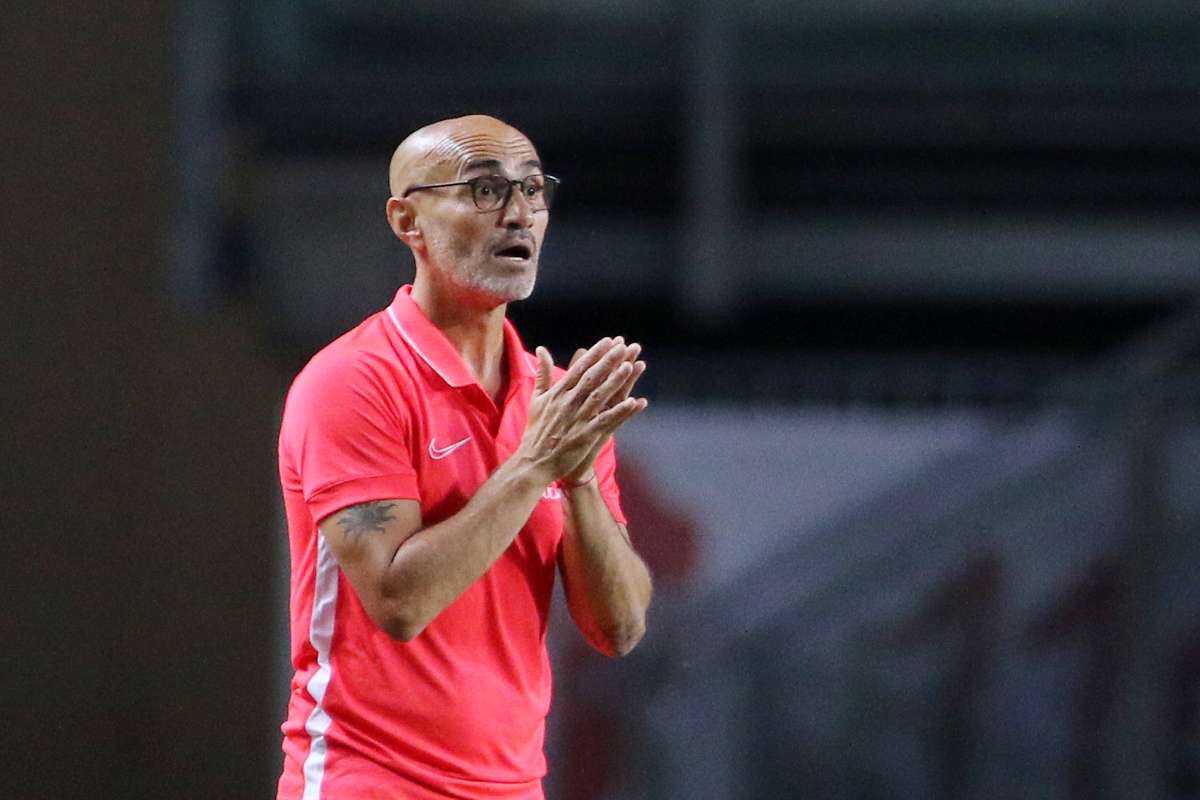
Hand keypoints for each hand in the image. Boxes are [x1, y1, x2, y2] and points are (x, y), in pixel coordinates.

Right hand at [517, 337, 647, 484]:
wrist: (534, 461)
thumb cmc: (536, 430)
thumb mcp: (537, 398)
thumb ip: (542, 373)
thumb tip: (542, 349)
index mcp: (558, 393)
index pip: (579, 368)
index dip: (595, 354)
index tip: (609, 341)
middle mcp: (568, 402)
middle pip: (592, 378)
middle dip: (609, 361)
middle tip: (625, 346)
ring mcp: (577, 419)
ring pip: (600, 396)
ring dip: (616, 381)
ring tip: (630, 366)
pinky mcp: (585, 435)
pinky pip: (606, 421)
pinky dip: (620, 411)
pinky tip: (634, 402)